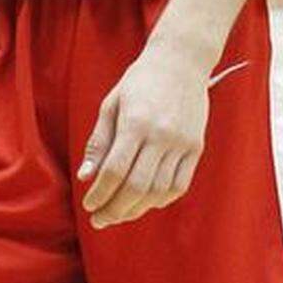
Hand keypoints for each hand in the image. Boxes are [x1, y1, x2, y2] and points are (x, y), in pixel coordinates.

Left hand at [79, 41, 209, 228]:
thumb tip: (86, 176)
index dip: (101, 193)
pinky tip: (144, 202)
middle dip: (115, 209)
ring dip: (137, 209)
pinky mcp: (196, 148)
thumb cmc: (139, 81)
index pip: (115, 170)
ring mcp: (182, 144)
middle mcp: (161, 136)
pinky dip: (160, 199)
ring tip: (119, 214)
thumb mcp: (112, 103)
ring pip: (159, 191)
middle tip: (100, 220)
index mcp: (135, 122)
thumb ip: (99, 141)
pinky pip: (179, 185)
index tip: (89, 205)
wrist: (181, 62)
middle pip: (136, 187)